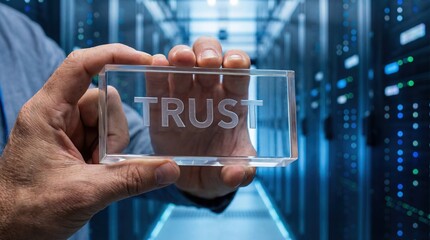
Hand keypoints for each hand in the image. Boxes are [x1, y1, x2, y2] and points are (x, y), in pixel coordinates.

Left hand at [0, 44, 179, 238]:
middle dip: (113, 131)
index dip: (113, 55)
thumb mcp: (85, 193)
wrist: (7, 231)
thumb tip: (171, 168)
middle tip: (103, 161)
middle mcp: (55, 114)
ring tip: (96, 171)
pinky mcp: (71, 144)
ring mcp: (64, 129)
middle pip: (102, 98)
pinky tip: (96, 173)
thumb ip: (131, 178)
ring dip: (111, 146)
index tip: (144, 61)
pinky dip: (108, 154)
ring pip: (106, 119)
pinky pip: (102, 136)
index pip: (81, 65)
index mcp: (47, 112)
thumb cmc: (28, 210)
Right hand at [147, 37, 255, 198]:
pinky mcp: (159, 105)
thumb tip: (239, 174)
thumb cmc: (218, 168)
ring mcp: (183, 95)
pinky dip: (155, 70)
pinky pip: (156, 82)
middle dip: (208, 52)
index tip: (234, 64)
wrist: (192, 178)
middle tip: (206, 63)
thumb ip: (239, 173)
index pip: (238, 72)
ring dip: (181, 54)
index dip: (237, 62)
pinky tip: (155, 64)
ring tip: (180, 60)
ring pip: (182, 60)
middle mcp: (208, 91)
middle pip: (209, 55)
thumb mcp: (231, 174)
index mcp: (233, 101)